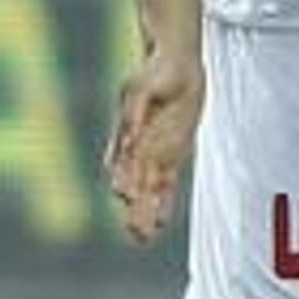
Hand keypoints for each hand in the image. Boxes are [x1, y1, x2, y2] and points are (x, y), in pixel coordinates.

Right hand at [104, 46, 204, 244]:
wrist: (176, 61)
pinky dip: (162, 204)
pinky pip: (165, 185)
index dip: (124, 181)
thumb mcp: (143, 87)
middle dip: (132, 209)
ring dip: (144, 213)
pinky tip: (160, 224)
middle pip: (132, 184)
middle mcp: (137, 148)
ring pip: (147, 191)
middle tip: (135, 233)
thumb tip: (128, 139)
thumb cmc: (157, 71)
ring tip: (143, 237)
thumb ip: (134, 113)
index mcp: (127, 133)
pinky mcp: (171, 154)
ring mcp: (154, 153)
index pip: (123, 164)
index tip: (125, 196)